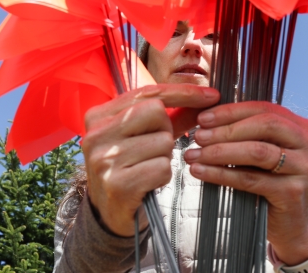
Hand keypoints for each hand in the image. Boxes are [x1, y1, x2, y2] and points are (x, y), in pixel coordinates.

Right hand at [82, 84, 219, 236]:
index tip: (212, 95)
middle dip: (167, 130)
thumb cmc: (130, 169)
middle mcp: (96, 134)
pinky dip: (163, 175)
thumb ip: (173, 117)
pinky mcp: (117, 183)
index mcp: (99, 115)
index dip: (183, 92)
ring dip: (165, 156)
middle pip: (156, 112)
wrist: (110, 215)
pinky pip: (162, 167)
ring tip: (147, 167)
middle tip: (155, 149)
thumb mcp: (146, 137)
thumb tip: (205, 100)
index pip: (148, 92)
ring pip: (163, 141)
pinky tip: (149, 182)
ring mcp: (104, 159)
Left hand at [184, 101, 307, 264]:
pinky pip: (250, 179)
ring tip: (195, 154)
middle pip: (265, 125)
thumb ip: (249, 133)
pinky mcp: (294, 192)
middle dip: (226, 129)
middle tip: (198, 136)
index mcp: (304, 129)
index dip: (232, 111)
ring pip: (257, 151)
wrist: (290, 228)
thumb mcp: (265, 153)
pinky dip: (222, 174)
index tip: (203, 118)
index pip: (266, 109)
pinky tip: (201, 172)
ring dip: (220, 151)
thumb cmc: (272, 185)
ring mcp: (306, 169)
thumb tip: (208, 118)